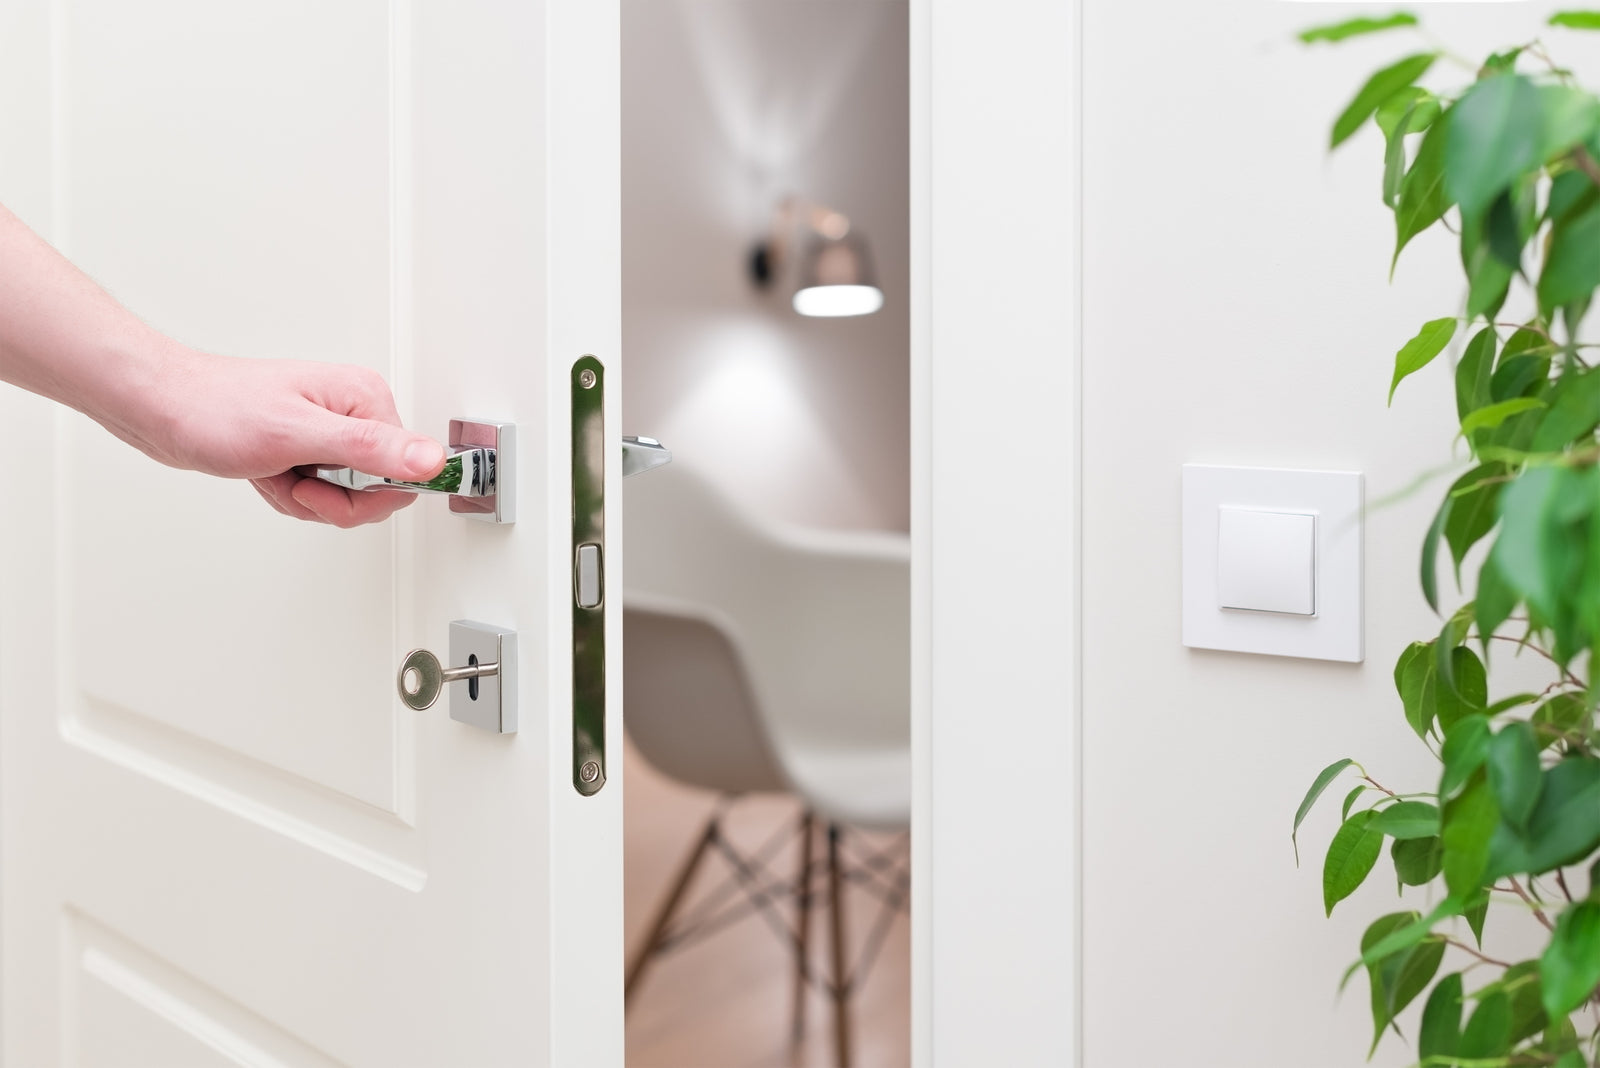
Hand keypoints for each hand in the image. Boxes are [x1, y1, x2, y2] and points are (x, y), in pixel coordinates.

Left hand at [121, 349, 445, 526]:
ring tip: (275, 471)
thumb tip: (432, 459)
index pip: (407, 470)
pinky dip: (291, 494)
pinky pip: (322, 493)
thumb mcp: (297, 434)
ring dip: (303, 497)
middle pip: (379, 489)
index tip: (325, 485)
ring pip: (347, 497)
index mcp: (365, 399)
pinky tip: (269, 474)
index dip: (365, 494)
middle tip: (296, 480)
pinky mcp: (311, 448)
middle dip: (330, 500)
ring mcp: (333, 432)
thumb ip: (370, 449)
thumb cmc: (216, 410)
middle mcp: (355, 413)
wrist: (163, 408)